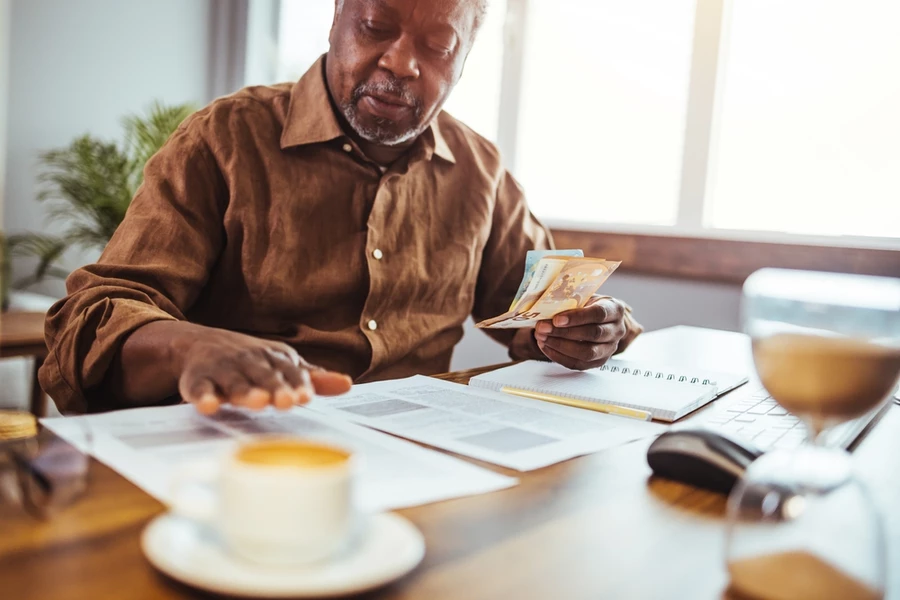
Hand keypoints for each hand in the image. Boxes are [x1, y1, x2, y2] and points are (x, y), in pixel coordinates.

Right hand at [172, 326, 351, 414]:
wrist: (199, 344)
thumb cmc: (251, 361)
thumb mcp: (281, 365)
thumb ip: (311, 378)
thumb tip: (347, 384)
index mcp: (273, 358)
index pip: (289, 372)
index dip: (297, 384)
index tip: (305, 397)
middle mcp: (250, 362)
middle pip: (264, 377)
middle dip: (275, 388)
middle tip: (285, 401)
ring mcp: (223, 370)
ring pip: (235, 382)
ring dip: (245, 392)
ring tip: (257, 402)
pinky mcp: (197, 380)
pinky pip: (199, 388)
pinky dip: (203, 397)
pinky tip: (209, 406)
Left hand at [532, 298, 627, 370]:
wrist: (595, 319)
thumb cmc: (586, 304)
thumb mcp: (582, 296)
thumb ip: (569, 299)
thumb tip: (543, 304)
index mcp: (615, 309)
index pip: (599, 314)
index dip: (577, 317)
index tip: (556, 319)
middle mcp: (617, 330)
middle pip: (593, 334)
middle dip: (564, 332)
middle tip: (542, 328)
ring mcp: (610, 348)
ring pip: (587, 352)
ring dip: (560, 346)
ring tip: (542, 337)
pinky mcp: (598, 362)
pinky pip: (579, 364)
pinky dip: (559, 356)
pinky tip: (545, 347)